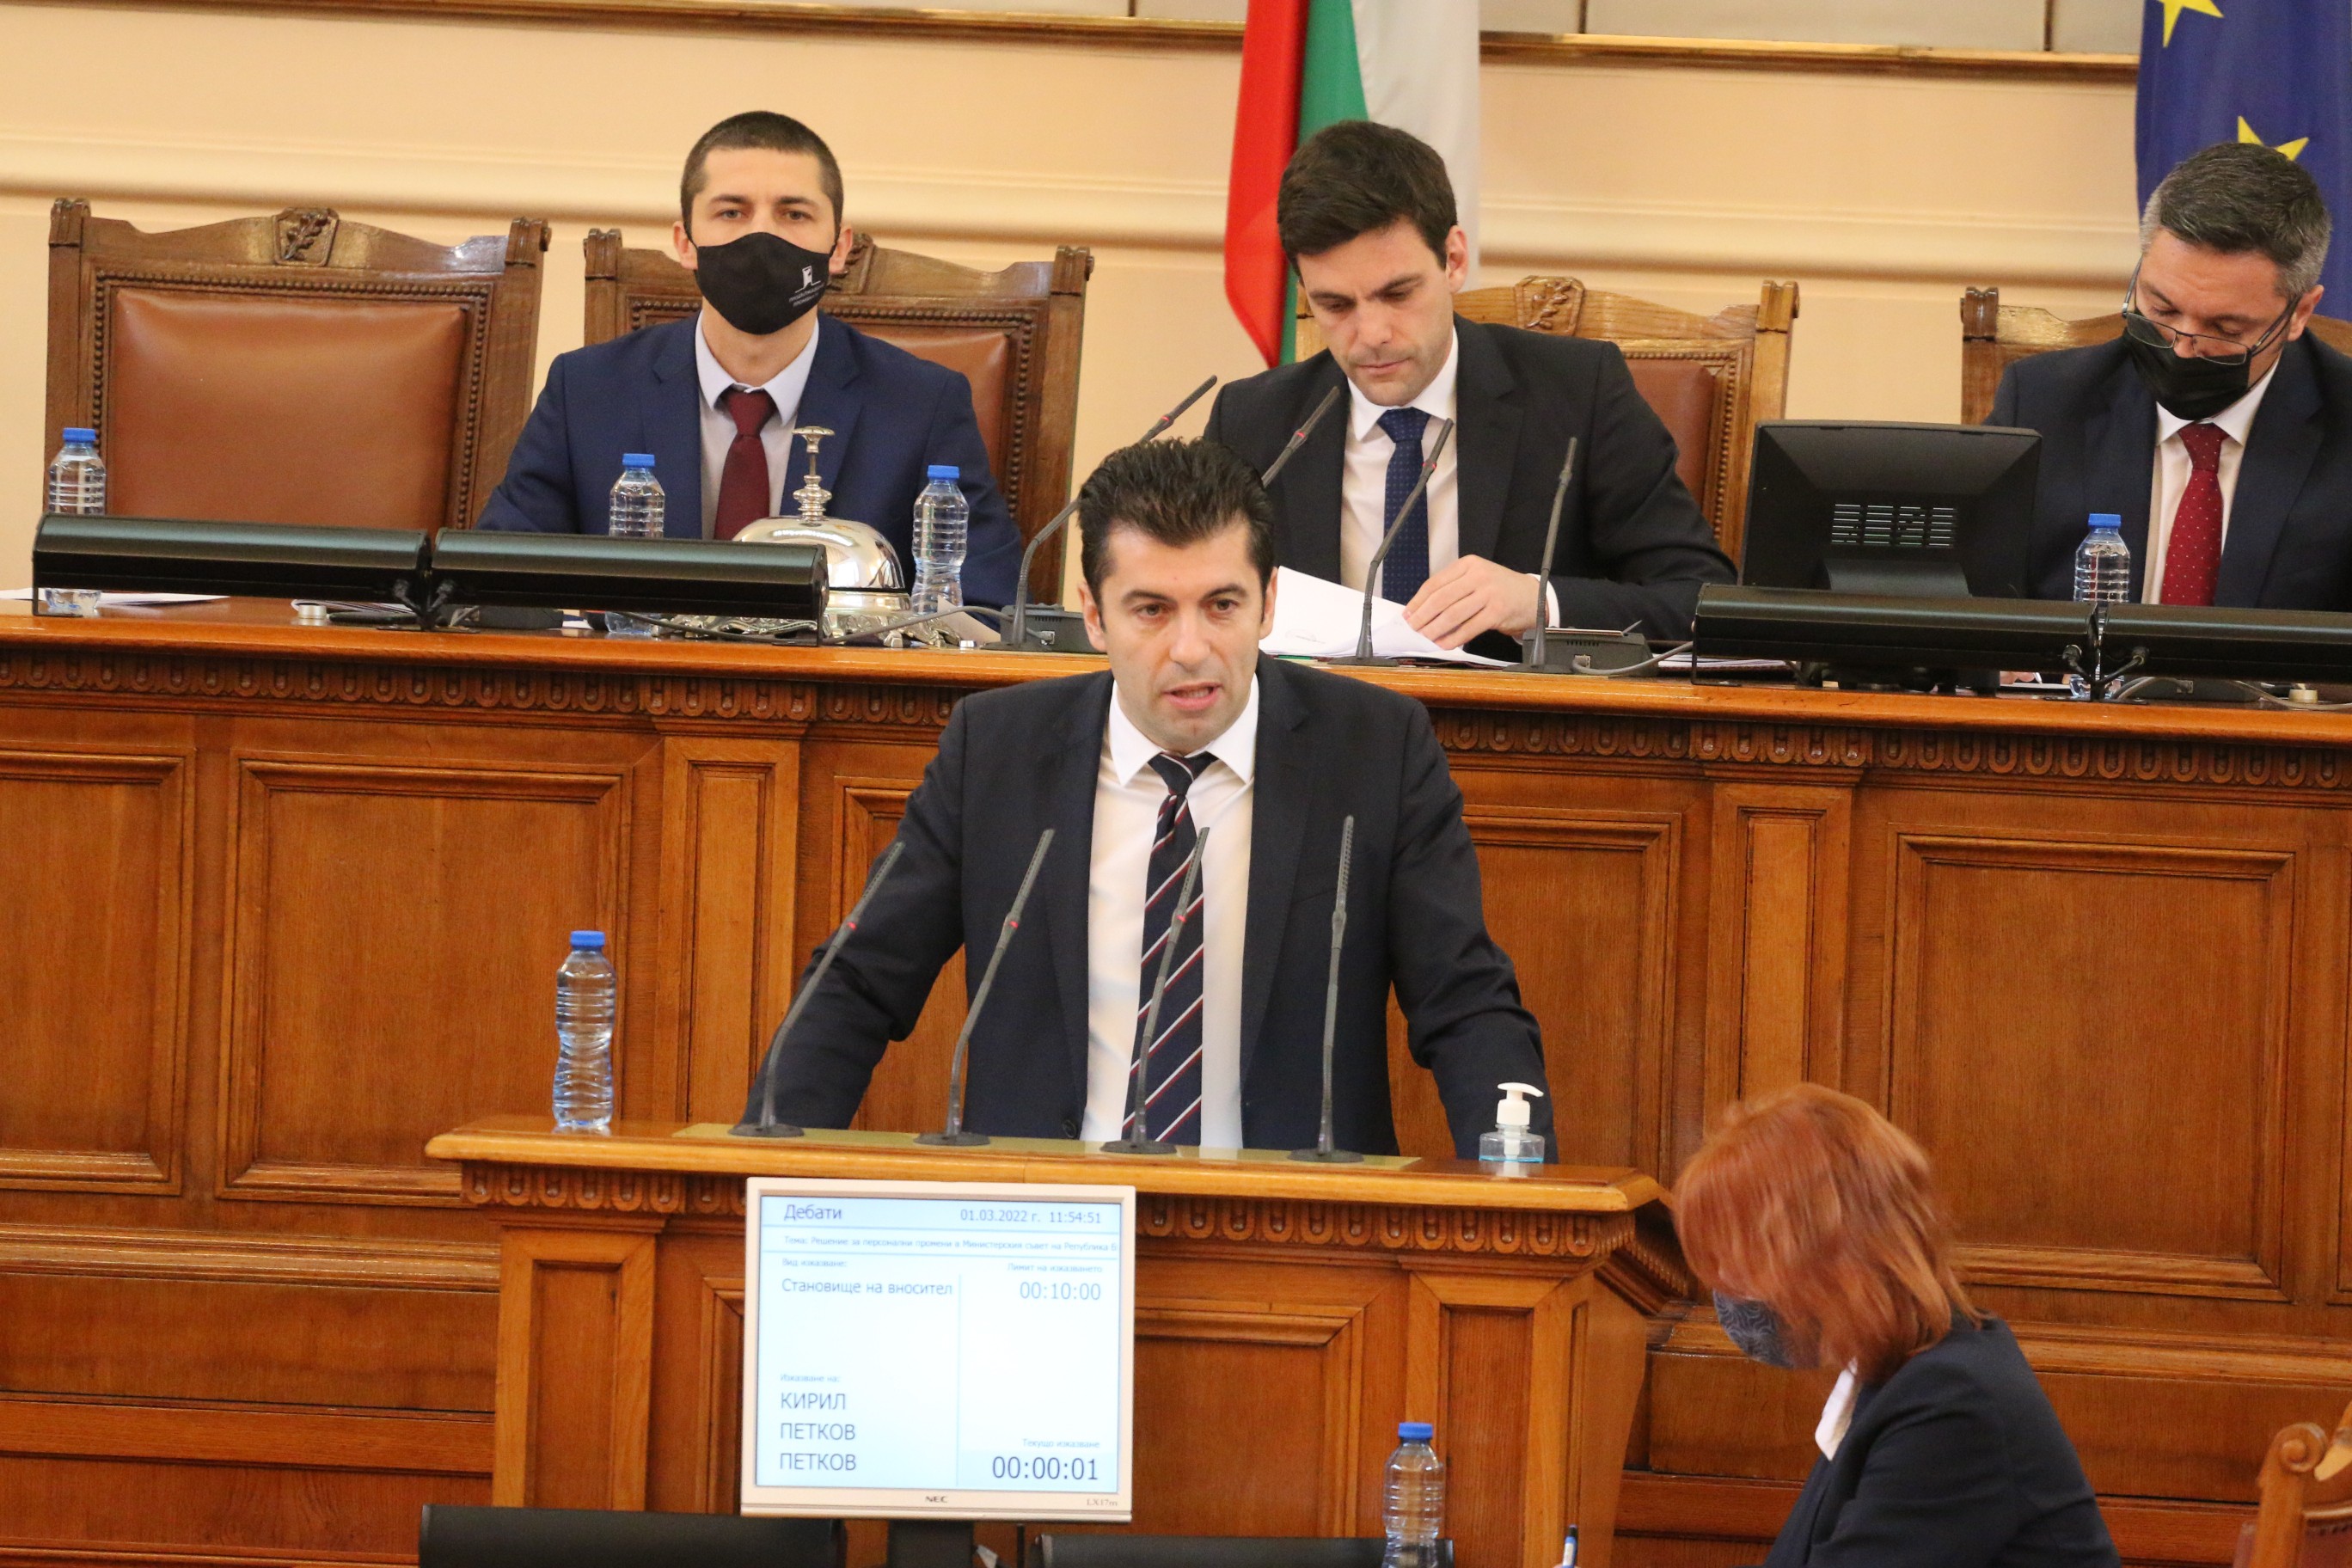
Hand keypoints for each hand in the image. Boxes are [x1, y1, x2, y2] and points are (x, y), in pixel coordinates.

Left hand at [1403, 555, 1544, 648]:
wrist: (1533, 596)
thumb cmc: (1499, 590)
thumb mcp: (1476, 578)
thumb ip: (1453, 589)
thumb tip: (1422, 611)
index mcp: (1468, 564)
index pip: (1435, 583)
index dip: (1417, 601)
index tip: (1407, 614)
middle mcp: (1478, 575)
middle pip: (1441, 598)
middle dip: (1422, 616)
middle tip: (1412, 629)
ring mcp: (1489, 593)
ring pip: (1453, 614)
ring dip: (1435, 629)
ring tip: (1425, 638)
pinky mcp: (1497, 611)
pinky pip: (1469, 628)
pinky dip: (1453, 638)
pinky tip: (1444, 645)